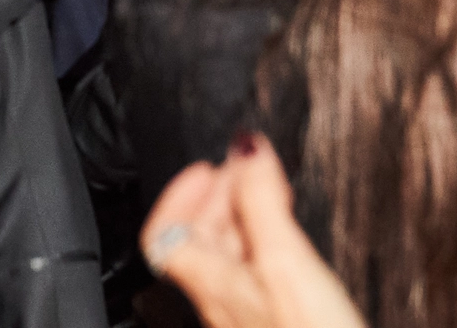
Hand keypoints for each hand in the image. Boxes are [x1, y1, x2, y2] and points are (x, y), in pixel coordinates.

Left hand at [143, 137, 364, 327]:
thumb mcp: (285, 261)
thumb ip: (260, 202)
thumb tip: (243, 146)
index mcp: (210, 284)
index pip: (164, 234)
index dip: (179, 195)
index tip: (209, 165)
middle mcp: (222, 303)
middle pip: (200, 241)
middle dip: (221, 197)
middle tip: (249, 170)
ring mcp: (248, 319)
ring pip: (231, 260)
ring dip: (247, 221)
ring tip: (272, 196)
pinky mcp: (277, 326)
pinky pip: (258, 280)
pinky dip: (268, 250)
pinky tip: (292, 249)